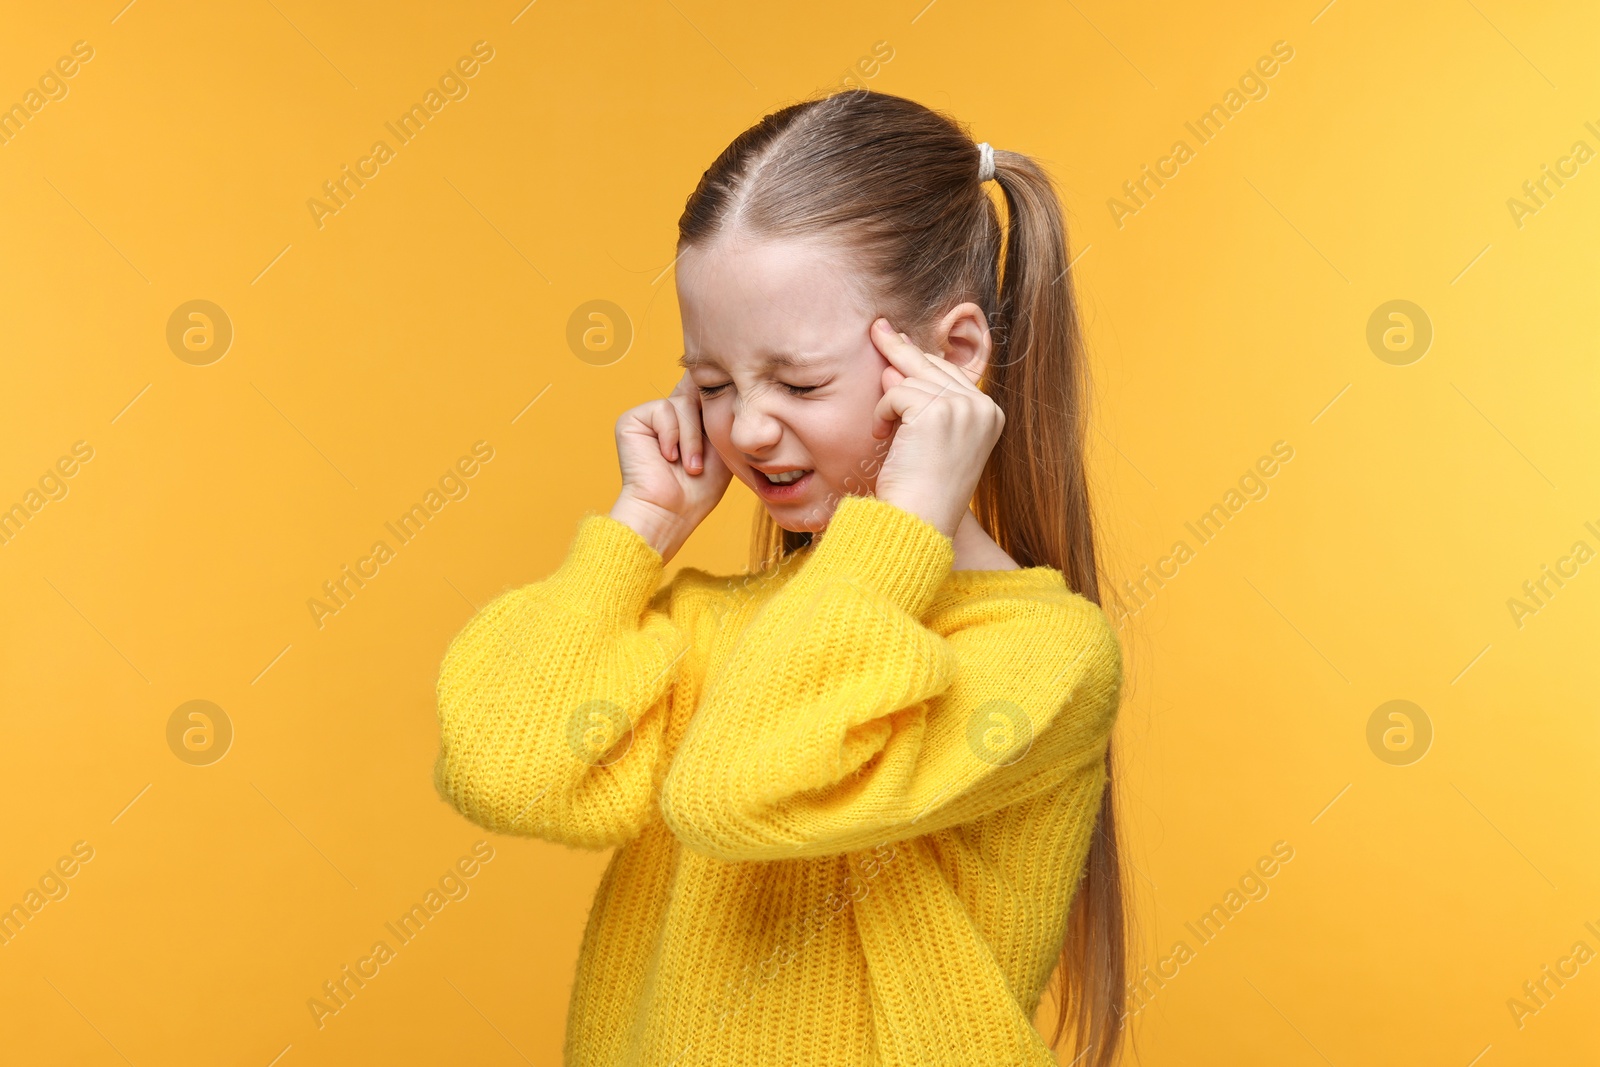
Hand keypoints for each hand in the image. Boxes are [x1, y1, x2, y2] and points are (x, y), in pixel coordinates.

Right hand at [610, 371, 731, 562]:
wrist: (670, 512)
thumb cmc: (698, 489)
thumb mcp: (720, 446)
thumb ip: (721, 415)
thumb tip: (726, 382)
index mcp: (688, 419)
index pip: (702, 391)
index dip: (715, 395)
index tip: (728, 406)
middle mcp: (668, 414)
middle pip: (695, 392)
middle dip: (705, 427)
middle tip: (701, 461)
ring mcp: (649, 416)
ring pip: (682, 403)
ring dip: (691, 439)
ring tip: (689, 466)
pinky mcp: (632, 420)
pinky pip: (663, 409)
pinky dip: (673, 436)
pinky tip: (668, 458)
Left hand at [868, 317, 1004, 537]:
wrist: (919, 521)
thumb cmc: (920, 489)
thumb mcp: (930, 439)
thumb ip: (923, 401)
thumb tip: (894, 364)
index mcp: (990, 415)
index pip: (950, 374)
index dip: (920, 362)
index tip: (898, 342)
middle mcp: (982, 408)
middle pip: (932, 365)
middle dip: (900, 350)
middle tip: (877, 328)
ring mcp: (963, 408)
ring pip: (910, 380)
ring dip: (887, 404)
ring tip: (884, 433)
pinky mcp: (938, 412)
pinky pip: (895, 393)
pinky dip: (881, 413)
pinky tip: (881, 435)